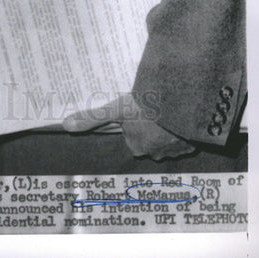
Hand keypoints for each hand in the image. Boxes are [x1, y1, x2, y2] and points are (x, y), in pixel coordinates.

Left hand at [63, 93, 195, 160]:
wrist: (179, 105)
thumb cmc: (144, 107)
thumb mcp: (115, 109)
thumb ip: (91, 117)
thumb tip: (65, 125)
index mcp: (137, 146)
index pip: (132, 136)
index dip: (133, 121)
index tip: (136, 108)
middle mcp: (156, 152)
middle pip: (149, 138)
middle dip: (150, 124)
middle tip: (151, 104)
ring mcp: (176, 148)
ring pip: (169, 137)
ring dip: (168, 125)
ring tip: (166, 106)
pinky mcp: (193, 141)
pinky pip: (186, 135)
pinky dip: (184, 125)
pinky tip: (180, 111)